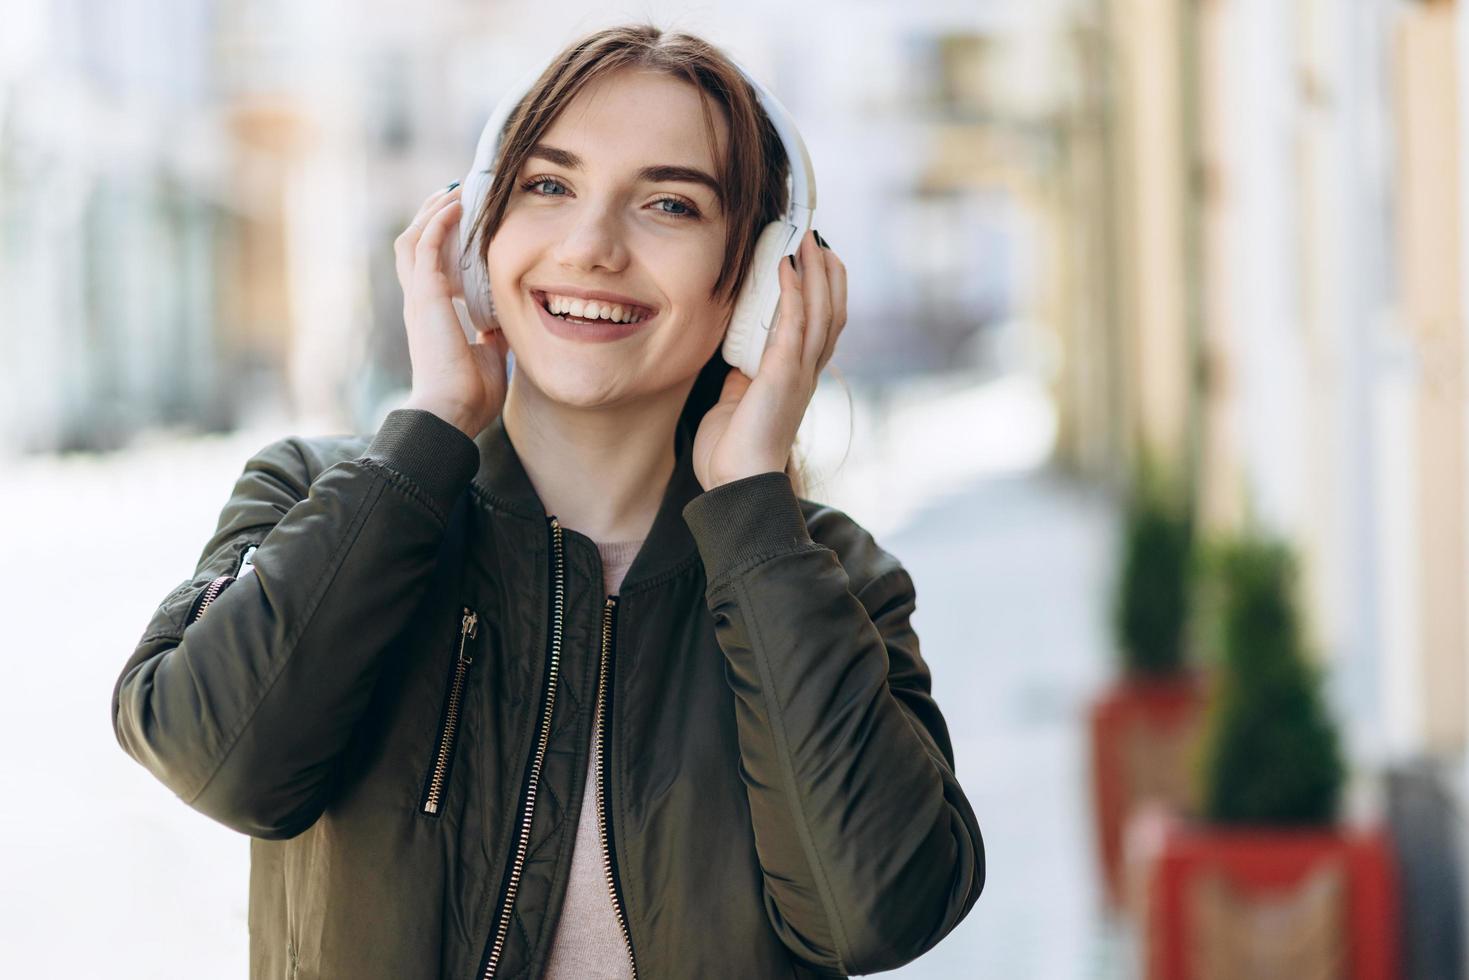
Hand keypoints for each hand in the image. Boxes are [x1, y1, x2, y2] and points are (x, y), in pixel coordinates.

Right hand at [393, 183, 510, 438]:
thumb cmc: (471, 395)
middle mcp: (421, 302)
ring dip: (432, 212)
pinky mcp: (425, 297)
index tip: (465, 221)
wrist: (453, 412)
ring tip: (454, 191)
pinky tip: (454, 205)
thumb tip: (507, 320)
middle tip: (458, 194)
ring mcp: (419, 298)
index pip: (431, 267)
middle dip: (433, 216)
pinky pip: (424, 246)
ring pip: (413, 239)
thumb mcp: (491, 354)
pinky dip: (437, 222)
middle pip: (415, 245)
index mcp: (433, 315)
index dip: (443, 241)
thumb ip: (495, 333)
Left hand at [692, 229, 846, 490]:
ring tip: (809, 240)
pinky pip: (794, 323)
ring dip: (816, 272)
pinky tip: (787, 266)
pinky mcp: (784, 374)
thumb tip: (738, 360)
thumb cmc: (734, 452)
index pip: (821, 327)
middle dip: (827, 274)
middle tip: (818, 240)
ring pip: (820, 312)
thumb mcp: (737, 403)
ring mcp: (800, 373)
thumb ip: (743, 378)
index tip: (816, 262)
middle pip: (830, 313)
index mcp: (798, 379)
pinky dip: (793, 291)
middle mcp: (807, 373)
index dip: (823, 293)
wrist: (736, 484)